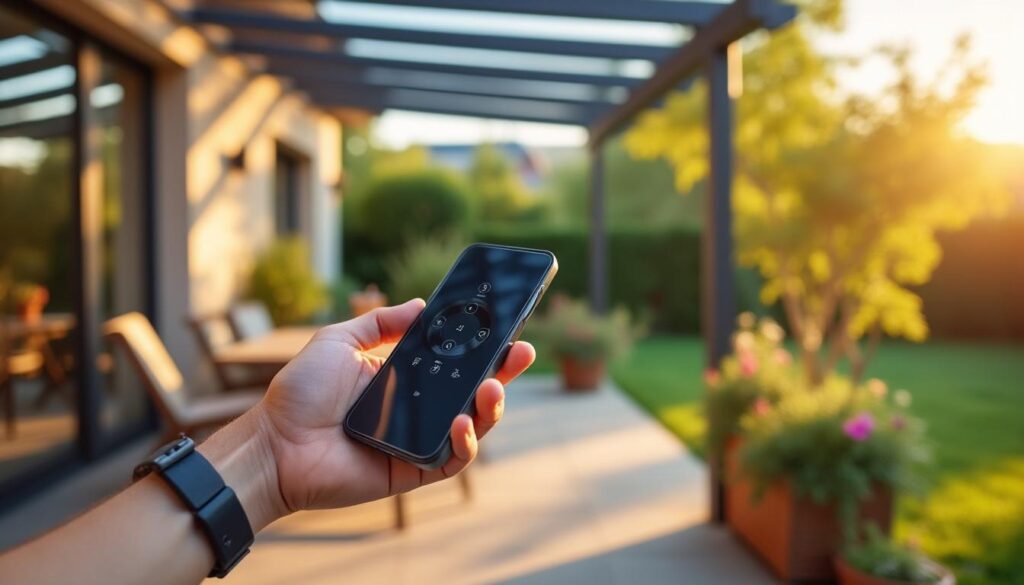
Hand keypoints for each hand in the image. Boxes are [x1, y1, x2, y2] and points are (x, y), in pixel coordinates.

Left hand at [252, 299, 534, 519]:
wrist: (276, 444)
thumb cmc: (300, 392)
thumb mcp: (339, 341)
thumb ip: (380, 322)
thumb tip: (422, 304)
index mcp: (403, 377)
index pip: (454, 361)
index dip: (483, 347)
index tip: (507, 328)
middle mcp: (417, 408)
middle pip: (472, 392)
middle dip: (502, 373)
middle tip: (522, 353)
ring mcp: (418, 440)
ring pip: (472, 426)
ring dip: (491, 407)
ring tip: (491, 388)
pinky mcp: (413, 471)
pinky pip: (452, 460)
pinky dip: (465, 442)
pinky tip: (462, 423)